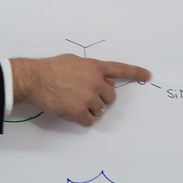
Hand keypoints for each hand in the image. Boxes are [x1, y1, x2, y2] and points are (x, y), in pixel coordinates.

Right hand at [10, 55, 149, 126]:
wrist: (35, 79)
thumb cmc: (50, 68)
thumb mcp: (73, 61)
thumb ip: (88, 70)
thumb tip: (94, 77)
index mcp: (95, 67)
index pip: (120, 70)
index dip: (135, 73)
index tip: (147, 76)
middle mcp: (96, 82)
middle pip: (110, 97)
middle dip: (101, 99)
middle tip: (85, 97)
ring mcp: (88, 97)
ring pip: (100, 110)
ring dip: (90, 109)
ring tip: (73, 102)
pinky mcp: (79, 111)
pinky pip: (89, 121)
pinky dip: (81, 119)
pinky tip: (70, 112)